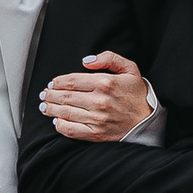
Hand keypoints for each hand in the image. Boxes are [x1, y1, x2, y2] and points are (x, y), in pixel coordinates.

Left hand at [38, 50, 154, 139]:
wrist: (148, 121)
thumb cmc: (137, 94)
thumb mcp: (129, 68)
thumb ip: (108, 58)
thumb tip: (86, 61)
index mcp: (105, 83)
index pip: (72, 81)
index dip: (57, 82)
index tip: (52, 83)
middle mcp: (99, 101)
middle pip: (65, 97)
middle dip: (50, 95)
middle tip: (44, 95)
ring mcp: (97, 119)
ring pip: (65, 113)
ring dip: (51, 109)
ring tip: (45, 107)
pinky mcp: (97, 134)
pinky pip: (72, 130)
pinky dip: (60, 126)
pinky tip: (56, 121)